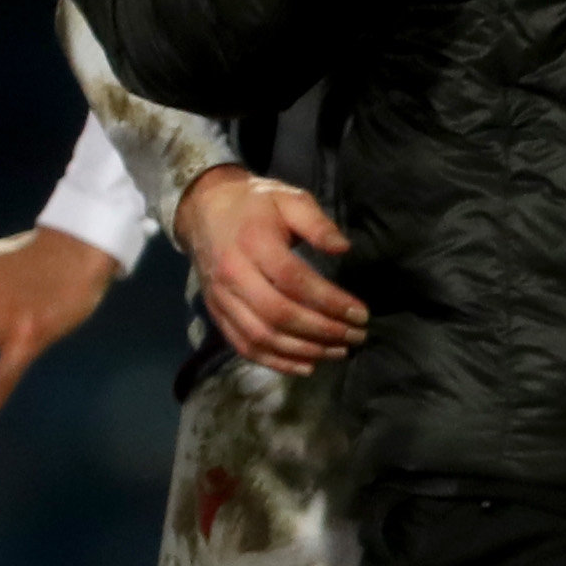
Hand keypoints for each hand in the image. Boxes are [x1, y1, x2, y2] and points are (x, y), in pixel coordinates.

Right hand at [174, 166, 362, 372]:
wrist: (204, 211)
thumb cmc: (254, 205)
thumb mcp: (288, 198)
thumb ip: (316, 222)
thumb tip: (344, 248)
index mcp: (253, 243)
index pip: (295, 280)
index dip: (330, 301)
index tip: (360, 313)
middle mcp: (234, 275)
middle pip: (279, 314)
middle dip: (322, 331)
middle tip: (355, 336)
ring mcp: (222, 299)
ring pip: (263, 337)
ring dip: (304, 350)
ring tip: (338, 352)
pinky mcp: (217, 314)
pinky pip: (245, 347)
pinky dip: (277, 362)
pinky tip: (306, 366)